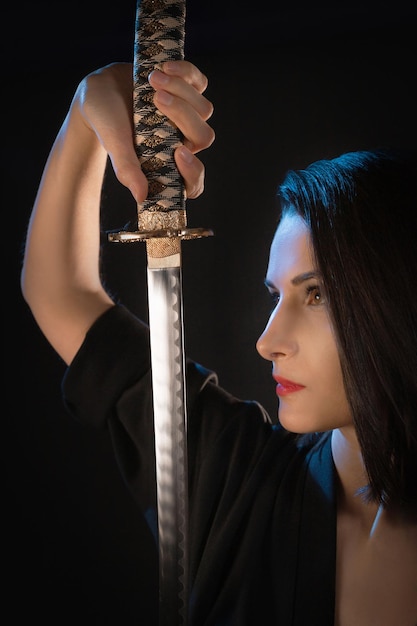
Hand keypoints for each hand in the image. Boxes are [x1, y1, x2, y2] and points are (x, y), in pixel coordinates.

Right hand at [75, 61, 214, 202]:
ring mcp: (188, 117)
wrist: (99, 91)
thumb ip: (127, 168)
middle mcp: (182, 143)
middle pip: (203, 137)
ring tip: (152, 78)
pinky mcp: (188, 91)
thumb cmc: (106, 123)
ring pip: (204, 109)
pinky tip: (164, 66)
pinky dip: (186, 73)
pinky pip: (200, 84)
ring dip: (181, 90)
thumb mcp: (114, 144)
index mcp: (168, 165)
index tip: (178, 152)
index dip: (193, 171)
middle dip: (183, 115)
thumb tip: (141, 196)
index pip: (194, 181)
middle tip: (156, 97)